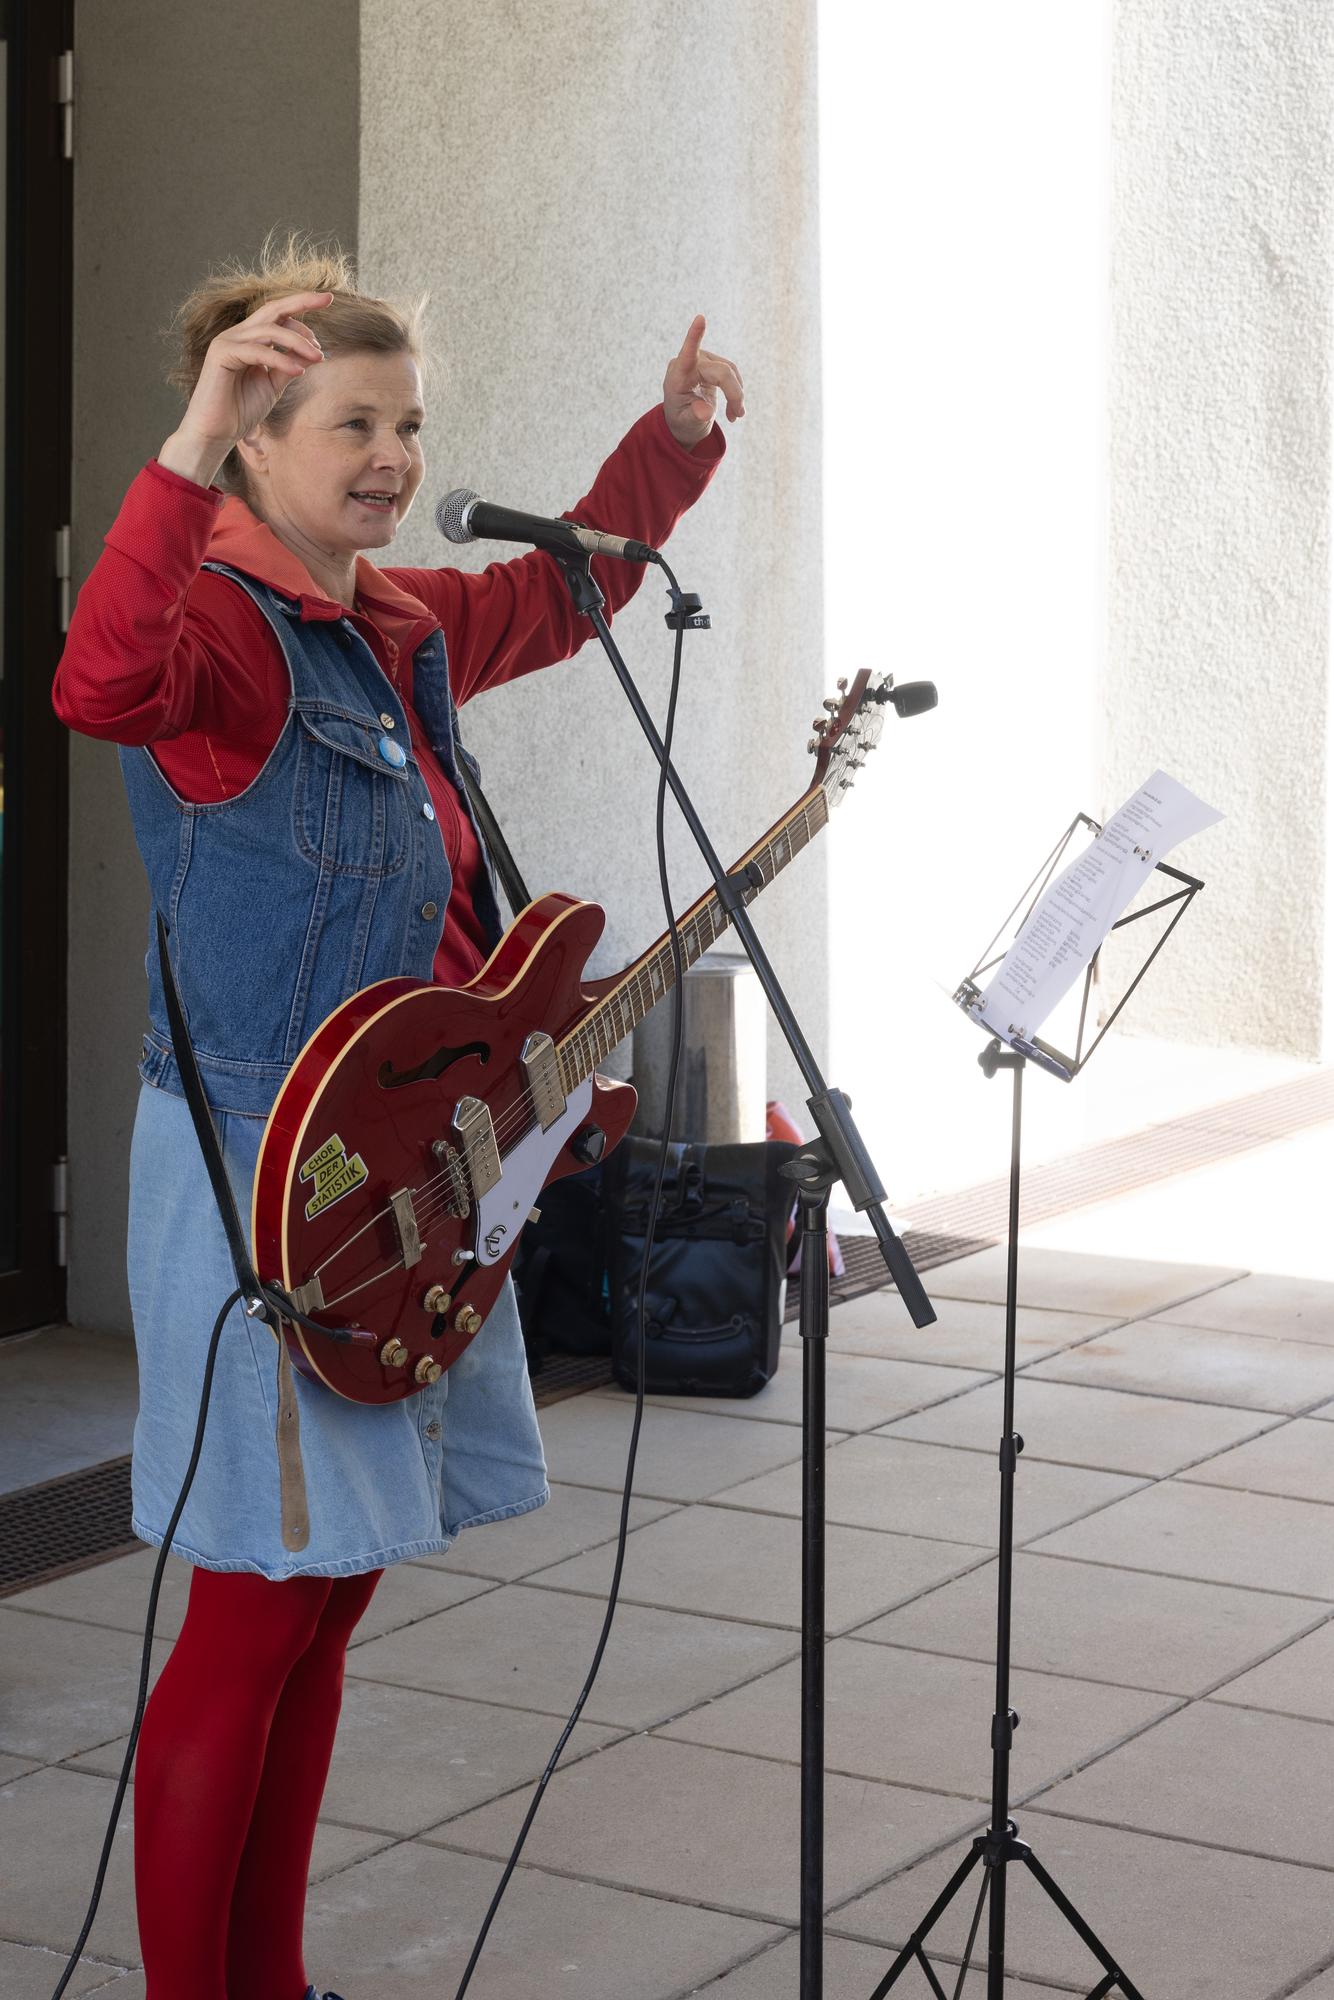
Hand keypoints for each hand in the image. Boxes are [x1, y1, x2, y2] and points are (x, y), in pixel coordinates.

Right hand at [176, 291, 332, 455]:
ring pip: (270, 331)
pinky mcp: (221, 354)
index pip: (278, 315)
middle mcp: (237, 335)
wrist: (216, 433)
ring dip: (298, 343)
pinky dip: (281, 360)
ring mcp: (227, 342)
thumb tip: (315, 352)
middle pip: (273, 309)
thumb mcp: (274, 385)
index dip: (302, 307)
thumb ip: (290, 366)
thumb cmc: (241, 410)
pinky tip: (299, 372)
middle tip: (329, 299)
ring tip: (318, 358)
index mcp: (250, 339)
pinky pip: (258, 352)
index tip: (329, 302)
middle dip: (302, 301)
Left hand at [662, 315, 744, 448]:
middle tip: (738, 416)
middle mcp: (690, 363)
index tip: (700, 318)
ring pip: (730, 371)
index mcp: (678, 376)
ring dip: (737, 393)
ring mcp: (702, 360)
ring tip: (735, 415)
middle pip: (722, 371)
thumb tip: (705, 412)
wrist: (684, 420)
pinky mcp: (713, 363)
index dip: (694, 336)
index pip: (687, 354)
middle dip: (734, 393)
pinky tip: (733, 408)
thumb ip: (695, 416)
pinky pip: (731, 373)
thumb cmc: (682, 422)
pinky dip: (736, 390)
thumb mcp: (687, 425)